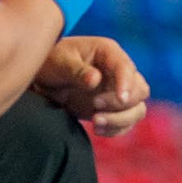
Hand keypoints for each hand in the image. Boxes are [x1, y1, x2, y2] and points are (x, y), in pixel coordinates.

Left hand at [31, 36, 148, 136]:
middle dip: (123, 104)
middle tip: (95, 107)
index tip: (121, 99)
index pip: (126, 67)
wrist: (42, 80)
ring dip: (121, 120)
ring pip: (137, 109)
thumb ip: (76, 70)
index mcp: (108, 52)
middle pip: (140, 90)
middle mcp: (118, 71)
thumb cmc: (50, 63)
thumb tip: (95, 79)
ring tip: (96, 122)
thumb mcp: (58, 62)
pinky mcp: (113, 110)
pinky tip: (97, 130)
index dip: (127, 83)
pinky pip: (126, 123)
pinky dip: (116, 129)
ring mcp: (117, 92)